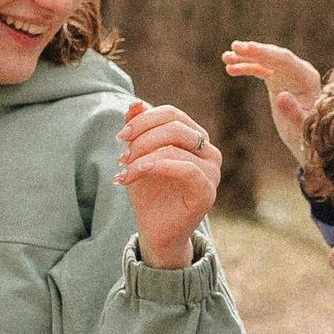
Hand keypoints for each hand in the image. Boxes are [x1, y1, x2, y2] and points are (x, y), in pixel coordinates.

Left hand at [116, 99, 220, 269]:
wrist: (155, 231)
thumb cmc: (149, 193)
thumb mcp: (138, 157)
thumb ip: (138, 130)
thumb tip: (134, 103)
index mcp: (195, 138)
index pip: (172, 114)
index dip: (144, 120)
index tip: (120, 136)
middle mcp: (209, 151)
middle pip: (175, 126)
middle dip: (142, 137)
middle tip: (121, 155)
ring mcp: (212, 171)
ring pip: (176, 145)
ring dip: (143, 154)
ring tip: (124, 169)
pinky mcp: (208, 191)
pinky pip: (186, 168)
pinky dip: (158, 165)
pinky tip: (137, 171)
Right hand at [222, 39, 321, 163]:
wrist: (308, 141)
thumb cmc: (306, 135)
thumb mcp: (300, 127)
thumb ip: (293, 112)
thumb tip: (281, 95)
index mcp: (307, 78)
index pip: (285, 60)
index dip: (265, 53)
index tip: (247, 47)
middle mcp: (300, 71)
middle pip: (274, 56)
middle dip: (254, 51)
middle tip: (234, 47)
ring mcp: (289, 74)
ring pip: (266, 60)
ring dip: (246, 58)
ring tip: (226, 57)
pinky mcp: (279, 79)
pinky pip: (261, 69)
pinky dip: (246, 68)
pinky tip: (230, 69)